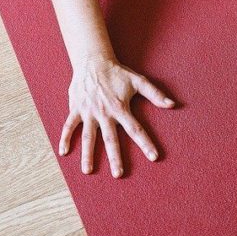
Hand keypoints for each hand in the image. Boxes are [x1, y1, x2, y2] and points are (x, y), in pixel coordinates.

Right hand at [58, 58, 175, 177]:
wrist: (93, 61)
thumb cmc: (117, 72)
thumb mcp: (138, 81)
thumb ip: (155, 94)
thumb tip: (172, 105)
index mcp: (120, 108)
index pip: (136, 129)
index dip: (146, 143)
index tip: (153, 157)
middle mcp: (104, 113)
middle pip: (110, 139)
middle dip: (115, 157)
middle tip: (118, 174)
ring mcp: (88, 112)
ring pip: (88, 137)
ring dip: (88, 154)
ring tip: (88, 171)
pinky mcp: (76, 108)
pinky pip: (69, 125)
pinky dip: (65, 138)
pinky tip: (63, 152)